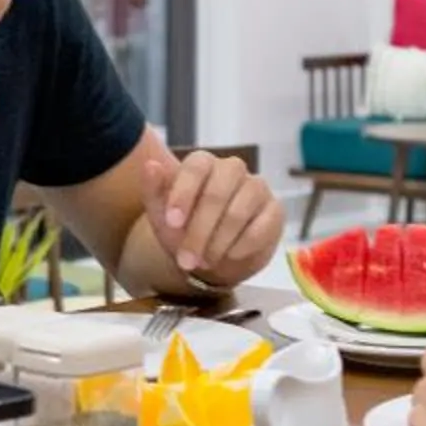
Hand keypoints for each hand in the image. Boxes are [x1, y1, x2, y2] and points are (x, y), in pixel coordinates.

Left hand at [142, 149, 284, 289]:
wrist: (212, 255)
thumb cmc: (184, 229)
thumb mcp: (162, 215)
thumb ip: (154, 190)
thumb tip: (150, 165)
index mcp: (203, 163)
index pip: (195, 167)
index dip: (183, 194)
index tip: (172, 223)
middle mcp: (232, 169)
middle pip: (217, 194)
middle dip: (199, 232)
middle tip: (186, 260)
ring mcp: (257, 187)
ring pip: (238, 213)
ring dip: (218, 244)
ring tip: (205, 262)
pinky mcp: (275, 210)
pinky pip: (261, 228)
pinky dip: (242, 247)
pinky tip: (229, 256)